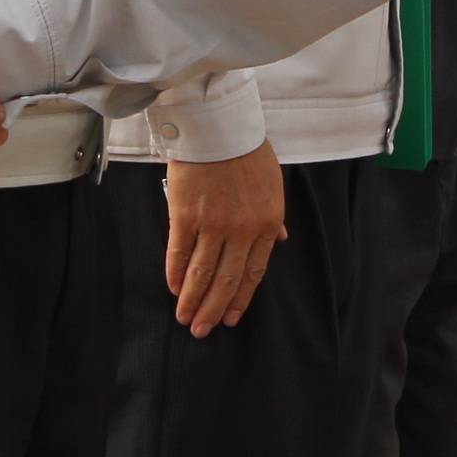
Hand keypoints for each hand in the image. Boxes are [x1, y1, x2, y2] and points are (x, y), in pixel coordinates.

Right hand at [163, 144, 287, 333]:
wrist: (218, 125)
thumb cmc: (247, 151)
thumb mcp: (273, 184)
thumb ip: (274, 218)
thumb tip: (281, 241)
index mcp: (267, 223)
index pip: (254, 273)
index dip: (240, 299)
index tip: (231, 319)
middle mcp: (242, 230)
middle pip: (227, 280)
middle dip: (214, 310)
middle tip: (202, 331)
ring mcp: (213, 224)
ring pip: (203, 273)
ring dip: (193, 300)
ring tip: (185, 318)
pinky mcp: (185, 215)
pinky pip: (179, 253)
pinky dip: (176, 274)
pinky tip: (174, 288)